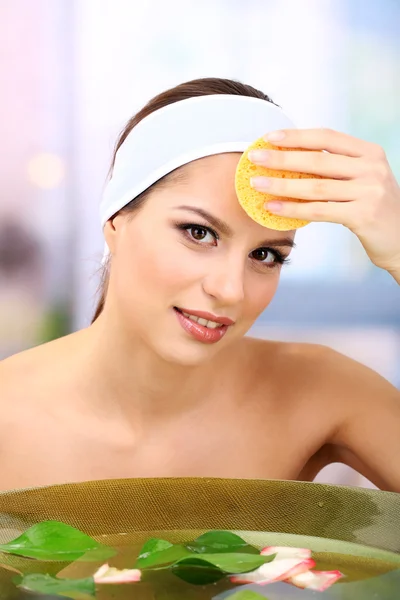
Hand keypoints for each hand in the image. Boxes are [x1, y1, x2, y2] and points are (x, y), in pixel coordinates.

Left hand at [249, 128, 399, 278]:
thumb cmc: (373, 208)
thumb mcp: (361, 180)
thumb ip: (336, 168)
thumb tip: (289, 159)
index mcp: (369, 153)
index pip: (327, 137)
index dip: (296, 136)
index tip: (268, 137)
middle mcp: (371, 168)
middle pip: (317, 160)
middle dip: (281, 158)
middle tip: (253, 158)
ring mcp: (369, 191)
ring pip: (316, 186)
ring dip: (281, 185)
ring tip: (256, 184)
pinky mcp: (364, 215)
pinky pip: (320, 211)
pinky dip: (293, 209)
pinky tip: (273, 208)